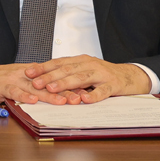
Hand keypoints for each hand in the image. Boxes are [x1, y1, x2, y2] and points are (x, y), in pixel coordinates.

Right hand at [0, 63, 87, 107]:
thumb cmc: (1, 82)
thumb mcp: (21, 84)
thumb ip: (37, 89)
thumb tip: (57, 96)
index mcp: (32, 74)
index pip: (54, 79)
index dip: (68, 86)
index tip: (84, 92)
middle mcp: (26, 75)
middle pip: (48, 83)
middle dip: (64, 91)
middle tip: (79, 98)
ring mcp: (14, 80)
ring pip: (34, 87)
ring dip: (49, 95)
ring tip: (62, 101)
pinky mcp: (2, 85)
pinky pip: (14, 91)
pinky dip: (23, 96)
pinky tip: (33, 100)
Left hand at [21, 56, 151, 102]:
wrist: (131, 76)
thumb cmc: (104, 75)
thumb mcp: (85, 71)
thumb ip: (68, 74)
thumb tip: (44, 80)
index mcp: (81, 61)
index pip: (59, 62)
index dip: (43, 67)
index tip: (28, 72)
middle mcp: (89, 64)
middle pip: (67, 70)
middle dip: (49, 76)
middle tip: (35, 82)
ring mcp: (102, 74)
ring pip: (81, 78)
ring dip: (65, 84)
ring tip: (52, 89)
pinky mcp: (114, 85)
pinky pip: (103, 91)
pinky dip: (94, 95)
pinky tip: (85, 99)